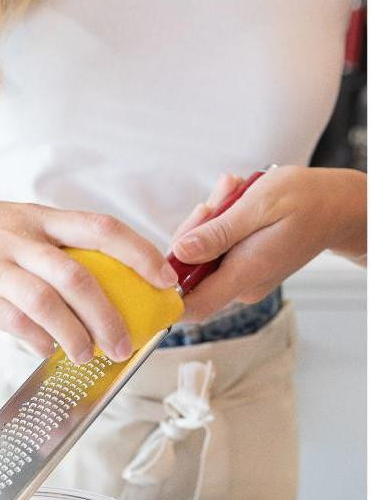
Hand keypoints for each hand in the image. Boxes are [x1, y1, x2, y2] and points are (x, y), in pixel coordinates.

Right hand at [0, 193, 178, 362]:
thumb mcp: (9, 222)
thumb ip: (48, 246)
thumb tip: (94, 283)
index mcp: (36, 217)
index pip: (101, 229)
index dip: (139, 254)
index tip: (163, 279)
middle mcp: (19, 237)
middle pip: (80, 273)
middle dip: (111, 313)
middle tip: (126, 343)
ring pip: (48, 299)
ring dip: (76, 333)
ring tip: (89, 356)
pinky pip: (11, 318)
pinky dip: (36, 338)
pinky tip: (46, 350)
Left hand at [171, 166, 366, 320]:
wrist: (339, 206)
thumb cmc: (306, 200)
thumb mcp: (258, 205)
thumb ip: (218, 233)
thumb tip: (181, 253)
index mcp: (244, 274)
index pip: (192, 306)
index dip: (166, 292)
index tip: (159, 260)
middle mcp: (242, 285)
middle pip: (190, 277)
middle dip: (191, 236)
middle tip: (213, 204)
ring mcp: (244, 279)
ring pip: (203, 260)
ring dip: (208, 225)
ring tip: (230, 193)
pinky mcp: (246, 268)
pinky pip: (218, 252)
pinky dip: (220, 227)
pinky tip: (234, 202)